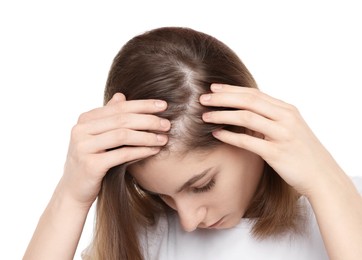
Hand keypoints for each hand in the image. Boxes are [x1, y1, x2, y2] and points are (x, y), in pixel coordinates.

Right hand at [60, 93, 169, 206]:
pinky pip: (122, 154)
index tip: (163, 105)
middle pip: (122, 120)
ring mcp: (83, 147)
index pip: (119, 107)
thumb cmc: (91, 161)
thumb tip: (121, 95)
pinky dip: (141, 151)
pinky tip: (154, 150)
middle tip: (167, 124)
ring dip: (147, 136)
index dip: (143, 105)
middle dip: (148, 120)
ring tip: (164, 138)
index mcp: (85, 119)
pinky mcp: (91, 165)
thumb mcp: (98, 136)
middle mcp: (81, 130)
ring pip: (123, 136)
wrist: (75, 190)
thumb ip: (108, 117)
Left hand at [200, 84, 340, 194]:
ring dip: (222, 115)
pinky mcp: (277, 153)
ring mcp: (282, 135)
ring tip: (205, 115)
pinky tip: (216, 134)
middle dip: (223, 98)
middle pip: (248, 101)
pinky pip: (248, 141)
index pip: (254, 94)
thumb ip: (271, 117)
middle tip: (203, 98)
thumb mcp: (290, 128)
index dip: (232, 89)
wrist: (322, 176)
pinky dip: (229, 136)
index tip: (214, 87)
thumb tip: (246, 110)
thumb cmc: (302, 152)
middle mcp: (285, 118)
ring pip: (246, 117)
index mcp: (287, 110)